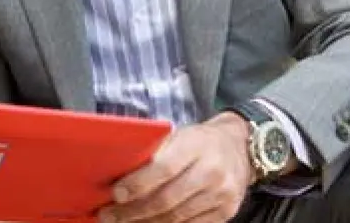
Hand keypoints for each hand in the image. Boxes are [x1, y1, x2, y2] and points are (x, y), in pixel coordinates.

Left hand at [98, 112, 253, 222]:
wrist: (239, 148)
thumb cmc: (199, 141)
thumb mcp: (178, 136)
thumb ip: (154, 152)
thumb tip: (118, 173)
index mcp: (196, 146)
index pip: (163, 169)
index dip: (137, 184)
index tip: (116, 194)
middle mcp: (212, 171)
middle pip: (167, 199)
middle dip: (134, 211)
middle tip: (110, 215)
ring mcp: (222, 195)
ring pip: (176, 218)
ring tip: (124, 222)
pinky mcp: (226, 212)